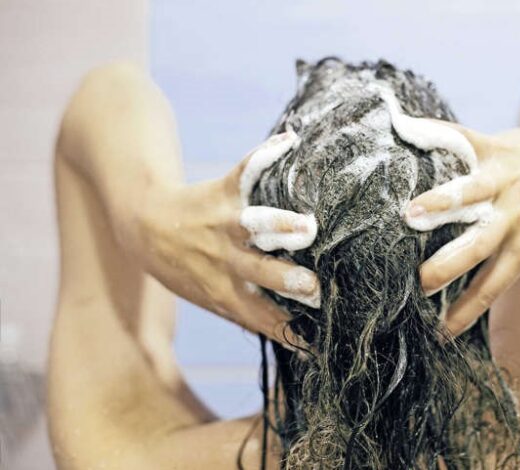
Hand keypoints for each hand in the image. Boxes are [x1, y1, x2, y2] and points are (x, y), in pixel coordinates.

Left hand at [135, 132, 318, 346]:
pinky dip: (266, 154)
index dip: (287, 330)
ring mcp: (224, 223)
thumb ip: (251, 314)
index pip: (261, 316)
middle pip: (259, 273)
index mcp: (225, 291)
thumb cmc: (186, 268)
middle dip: (286, 280)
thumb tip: (299, 343)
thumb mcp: (211, 298)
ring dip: (279, 225)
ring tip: (307, 228)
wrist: (142, 225)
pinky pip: (244, 170)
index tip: (317, 340)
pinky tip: (289, 142)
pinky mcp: (222, 190)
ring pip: (253, 225)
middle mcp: (225, 260)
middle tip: (313, 287)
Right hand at [404, 111, 519, 335]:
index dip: (466, 310)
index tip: (440, 332)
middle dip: (446, 267)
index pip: (493, 286)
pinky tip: (405, 128)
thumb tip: (474, 289)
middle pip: (477, 247)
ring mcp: (505, 179)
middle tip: (416, 284)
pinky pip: (462, 139)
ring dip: (439, 205)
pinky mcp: (497, 147)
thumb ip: (512, 259)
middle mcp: (515, 215)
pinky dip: (434, 134)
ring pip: (468, 194)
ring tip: (410, 214)